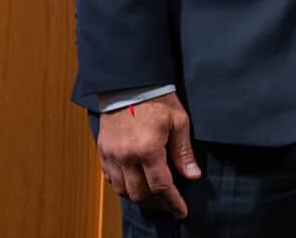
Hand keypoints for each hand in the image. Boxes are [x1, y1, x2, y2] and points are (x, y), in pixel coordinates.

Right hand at [97, 92, 201, 218]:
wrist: (129, 84)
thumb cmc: (158, 99)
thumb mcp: (179, 122)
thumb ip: (183, 152)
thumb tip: (192, 176)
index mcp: (148, 149)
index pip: (161, 187)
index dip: (172, 202)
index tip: (181, 212)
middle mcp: (126, 156)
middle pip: (140, 194)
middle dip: (157, 204)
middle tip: (169, 205)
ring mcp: (112, 155)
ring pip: (123, 190)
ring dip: (139, 197)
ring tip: (154, 198)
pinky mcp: (103, 151)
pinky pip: (110, 179)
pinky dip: (123, 187)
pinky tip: (135, 184)